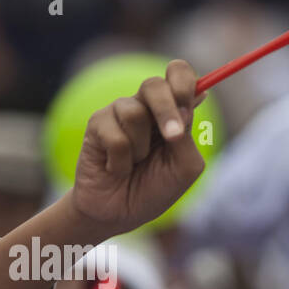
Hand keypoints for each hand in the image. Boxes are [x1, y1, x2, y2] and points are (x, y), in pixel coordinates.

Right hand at [69, 59, 205, 236]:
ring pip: (134, 112)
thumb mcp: (184, 167)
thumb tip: (192, 100)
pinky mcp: (97, 124)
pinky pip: (115, 136)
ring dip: (140, 149)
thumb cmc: (155, 189)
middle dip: (166, 110)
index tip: (189, 101)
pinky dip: (122, 161)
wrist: (120, 213)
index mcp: (173, 112)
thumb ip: (189, 135)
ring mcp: (119, 113)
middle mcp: (146, 107)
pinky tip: (117, 170)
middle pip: (154, 85)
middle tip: (173, 137)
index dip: (183, 81)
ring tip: (136, 164)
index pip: (178, 74)